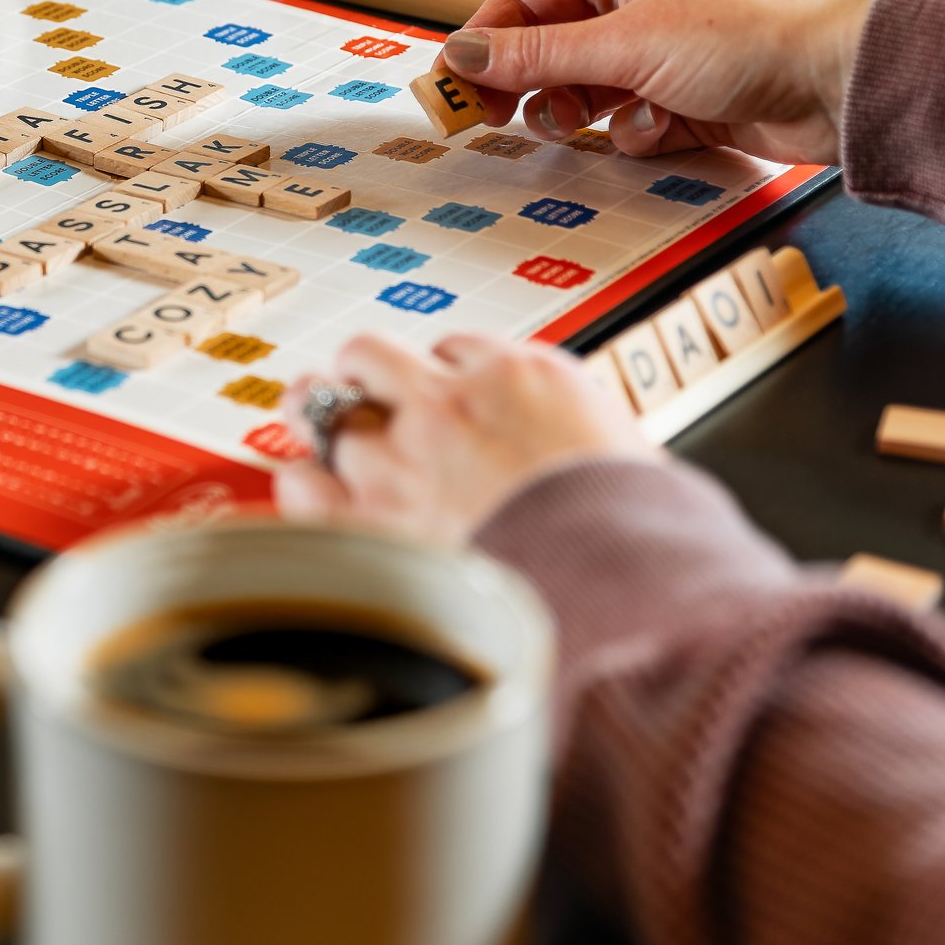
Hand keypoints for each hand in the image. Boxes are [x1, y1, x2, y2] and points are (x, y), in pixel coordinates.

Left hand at [276, 335, 655, 547]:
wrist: (621, 596)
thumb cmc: (641, 542)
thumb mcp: (634, 461)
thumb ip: (584, 442)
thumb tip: (583, 456)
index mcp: (525, 376)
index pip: (457, 348)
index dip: (442, 374)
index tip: (440, 393)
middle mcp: (453, 403)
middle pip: (372, 358)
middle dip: (360, 375)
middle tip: (350, 391)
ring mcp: (402, 457)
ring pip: (326, 406)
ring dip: (319, 417)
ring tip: (310, 421)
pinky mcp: (368, 519)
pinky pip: (304, 479)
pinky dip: (304, 482)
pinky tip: (308, 488)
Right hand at [440, 0, 878, 163]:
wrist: (847, 76)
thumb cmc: (752, 31)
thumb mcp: (624, 44)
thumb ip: (536, 57)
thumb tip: (465, 58)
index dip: (483, 43)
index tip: (449, 87)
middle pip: (553, 46)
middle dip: (528, 84)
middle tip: (493, 121)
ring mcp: (670, 48)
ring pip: (591, 88)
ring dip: (584, 111)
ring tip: (585, 122)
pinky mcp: (695, 95)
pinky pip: (635, 119)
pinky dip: (638, 131)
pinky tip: (661, 126)